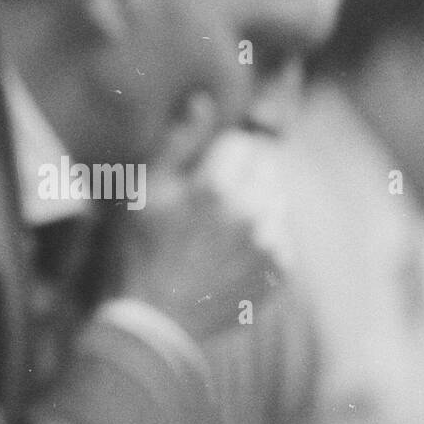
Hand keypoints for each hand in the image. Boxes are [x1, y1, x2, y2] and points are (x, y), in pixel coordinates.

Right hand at [111, 90, 279, 340]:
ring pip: (275, 198)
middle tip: (210, 197)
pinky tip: (228, 251)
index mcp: (217, 187)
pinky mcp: (281, 270)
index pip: (243, 140)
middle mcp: (252, 212)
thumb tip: (204, 101)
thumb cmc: (142, 249)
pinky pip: (280, 233)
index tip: (205, 166)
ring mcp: (271, 244)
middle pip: (266, 165)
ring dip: (254, 201)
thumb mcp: (146, 190)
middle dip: (243, 171)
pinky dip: (261, 234)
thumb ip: (178, 142)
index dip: (222, 150)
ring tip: (217, 228)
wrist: (160, 322)